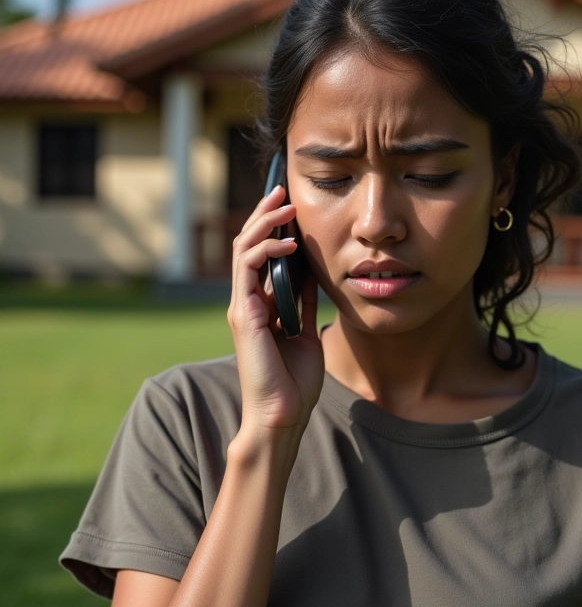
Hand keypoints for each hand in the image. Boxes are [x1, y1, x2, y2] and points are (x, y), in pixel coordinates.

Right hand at [227, 185, 324, 433]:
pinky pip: (248, 270)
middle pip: (248, 244)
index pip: (261, 254)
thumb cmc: (294, 382)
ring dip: (263, 222)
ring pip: (243, 249)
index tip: (290, 205)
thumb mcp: (305, 332)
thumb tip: (315, 273)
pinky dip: (266, 250)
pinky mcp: (242, 314)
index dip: (273, 227)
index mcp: (261, 304)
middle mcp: (247, 300)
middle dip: (264, 214)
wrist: (282, 416)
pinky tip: (289, 242)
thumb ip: (305, 303)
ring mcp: (241, 306)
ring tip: (285, 204)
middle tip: (282, 190)